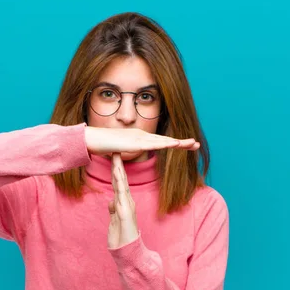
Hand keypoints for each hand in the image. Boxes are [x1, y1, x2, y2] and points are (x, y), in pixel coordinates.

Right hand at [85, 126, 199, 155]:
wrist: (92, 139)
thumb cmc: (103, 145)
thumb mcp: (119, 150)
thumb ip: (125, 151)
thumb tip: (126, 153)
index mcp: (139, 138)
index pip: (160, 142)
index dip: (173, 143)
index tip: (186, 146)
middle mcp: (142, 135)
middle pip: (165, 140)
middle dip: (182, 142)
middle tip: (197, 144)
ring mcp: (139, 138)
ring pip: (162, 141)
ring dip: (178, 143)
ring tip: (192, 144)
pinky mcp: (135, 142)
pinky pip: (153, 144)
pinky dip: (165, 144)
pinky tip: (175, 144)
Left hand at [107, 153, 139, 248]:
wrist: (128, 252)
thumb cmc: (121, 237)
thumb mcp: (114, 220)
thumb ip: (113, 210)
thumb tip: (111, 201)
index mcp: (123, 202)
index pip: (118, 183)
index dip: (115, 170)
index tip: (112, 156)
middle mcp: (127, 202)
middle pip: (121, 180)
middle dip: (118, 165)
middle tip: (115, 150)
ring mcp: (127, 207)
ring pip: (122, 186)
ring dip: (119, 172)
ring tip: (116, 159)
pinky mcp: (126, 214)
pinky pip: (122, 196)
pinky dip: (120, 186)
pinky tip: (118, 178)